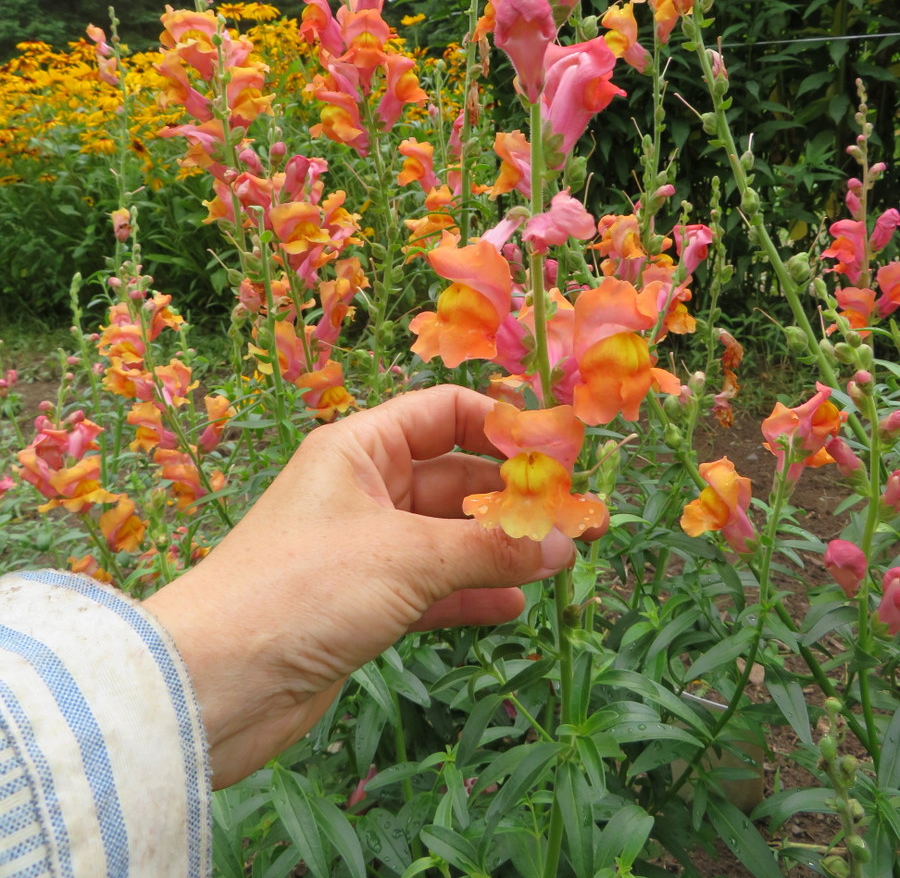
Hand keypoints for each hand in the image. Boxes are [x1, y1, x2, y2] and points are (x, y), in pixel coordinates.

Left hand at [145, 385, 579, 787]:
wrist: (215, 685)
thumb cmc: (303, 589)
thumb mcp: (406, 558)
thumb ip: (488, 549)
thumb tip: (562, 544)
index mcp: (359, 448)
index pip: (443, 413)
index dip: (501, 424)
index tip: (559, 450)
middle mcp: (362, 489)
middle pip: (453, 476)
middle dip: (511, 496)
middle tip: (575, 517)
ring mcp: (363, 548)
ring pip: (446, 536)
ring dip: (499, 547)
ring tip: (561, 561)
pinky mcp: (362, 603)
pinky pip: (432, 585)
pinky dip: (470, 592)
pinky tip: (515, 605)